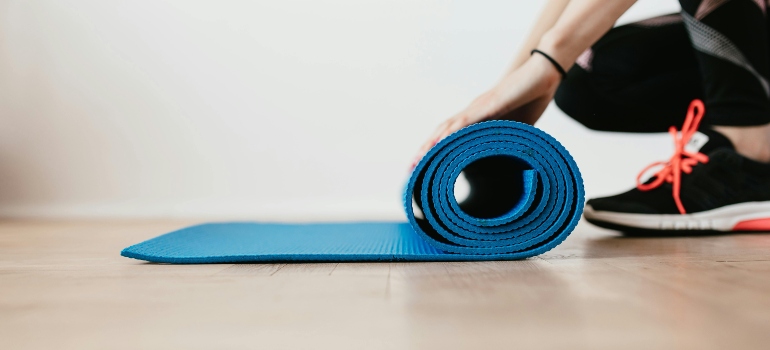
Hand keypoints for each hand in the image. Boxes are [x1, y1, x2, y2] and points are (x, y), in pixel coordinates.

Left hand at [413, 55, 560, 165]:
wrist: (544, 72)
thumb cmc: (532, 97)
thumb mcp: (519, 128)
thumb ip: (508, 141)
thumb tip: (507, 163)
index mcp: (478, 118)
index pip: (451, 136)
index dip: (436, 150)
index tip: (424, 165)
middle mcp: (473, 112)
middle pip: (442, 132)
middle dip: (426, 150)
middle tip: (411, 167)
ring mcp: (478, 108)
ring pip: (448, 127)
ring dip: (431, 143)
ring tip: (418, 159)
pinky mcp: (488, 105)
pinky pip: (465, 120)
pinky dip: (451, 132)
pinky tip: (439, 142)